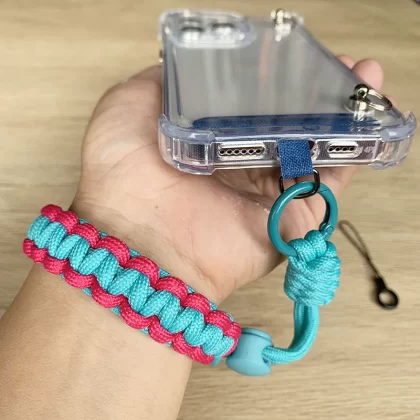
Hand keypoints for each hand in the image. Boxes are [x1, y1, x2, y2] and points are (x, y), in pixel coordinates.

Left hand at [74, 56, 383, 302]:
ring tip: (366, 85)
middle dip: (319, 98)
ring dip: (341, 121)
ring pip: (314, 152)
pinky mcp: (287, 219)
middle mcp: (240, 166)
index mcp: (210, 141)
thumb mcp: (129, 107)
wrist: (140, 242)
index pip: (254, 106)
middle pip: (289, 127)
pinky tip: (364, 128)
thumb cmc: (122, 177)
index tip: (300, 58)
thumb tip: (191, 66)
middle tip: (344, 69)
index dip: (280, 81)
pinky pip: (326, 187)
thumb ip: (163, 83)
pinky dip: (349, 158)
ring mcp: (266, 193)